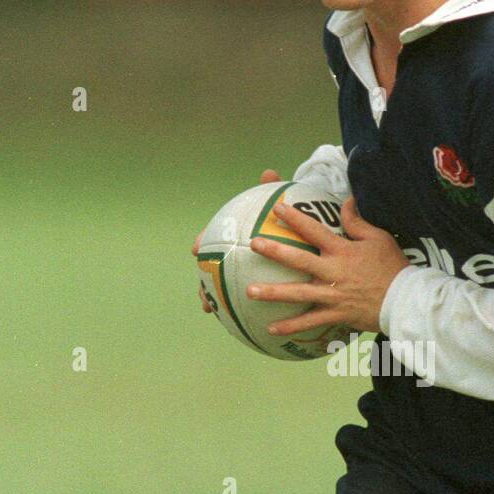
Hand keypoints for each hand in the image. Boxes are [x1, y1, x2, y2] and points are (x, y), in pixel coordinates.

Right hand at [191, 169, 281, 312]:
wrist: (298, 231)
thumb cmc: (287, 215)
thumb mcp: (286, 203)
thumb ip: (275, 191)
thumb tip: (268, 174)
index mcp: (237, 231)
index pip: (215, 233)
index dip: (203, 240)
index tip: (196, 249)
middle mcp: (234, 250)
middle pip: (212, 263)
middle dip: (203, 277)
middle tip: (199, 287)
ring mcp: (241, 266)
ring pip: (221, 283)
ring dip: (212, 296)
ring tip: (208, 308)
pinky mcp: (252, 281)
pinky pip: (243, 298)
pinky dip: (238, 307)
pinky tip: (238, 320)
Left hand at [246, 196, 408, 335]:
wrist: (405, 301)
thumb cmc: (393, 267)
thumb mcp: (379, 238)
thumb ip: (357, 222)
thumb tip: (345, 201)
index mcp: (342, 251)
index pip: (314, 230)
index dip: (295, 218)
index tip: (276, 209)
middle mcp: (333, 272)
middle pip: (299, 260)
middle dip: (275, 251)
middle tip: (253, 245)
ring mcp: (333, 295)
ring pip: (298, 294)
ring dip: (272, 293)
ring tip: (249, 291)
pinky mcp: (336, 314)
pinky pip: (310, 322)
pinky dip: (291, 327)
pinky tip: (270, 329)